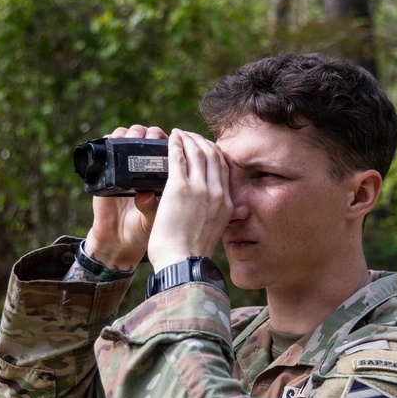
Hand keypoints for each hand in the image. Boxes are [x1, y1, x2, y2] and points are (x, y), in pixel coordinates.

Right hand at [83, 124, 164, 269]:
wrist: (120, 242)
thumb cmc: (144, 230)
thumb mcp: (154, 219)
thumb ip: (153, 207)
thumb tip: (147, 194)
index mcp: (162, 176)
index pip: (169, 150)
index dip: (172, 140)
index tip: (176, 137)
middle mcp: (144, 169)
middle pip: (149, 139)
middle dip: (151, 133)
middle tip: (154, 136)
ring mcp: (125, 169)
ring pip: (129, 139)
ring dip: (132, 133)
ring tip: (135, 135)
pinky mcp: (107, 173)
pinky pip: (107, 149)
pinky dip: (110, 139)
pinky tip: (115, 138)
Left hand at [146, 129, 232, 271]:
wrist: (183, 264)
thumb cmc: (191, 254)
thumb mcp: (214, 231)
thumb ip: (215, 215)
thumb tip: (213, 209)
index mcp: (227, 203)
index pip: (224, 167)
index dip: (214, 152)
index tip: (203, 146)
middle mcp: (217, 193)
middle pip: (213, 155)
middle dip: (200, 140)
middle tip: (188, 135)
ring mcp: (199, 189)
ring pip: (197, 152)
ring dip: (187, 138)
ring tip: (178, 133)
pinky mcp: (179, 189)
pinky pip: (178, 157)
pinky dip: (175, 144)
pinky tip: (170, 138)